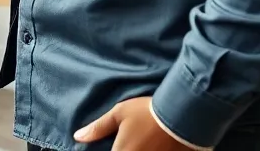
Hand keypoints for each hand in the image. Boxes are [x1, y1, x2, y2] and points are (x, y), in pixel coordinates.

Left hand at [74, 97, 189, 149]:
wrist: (182, 114)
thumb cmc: (147, 112)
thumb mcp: (119, 114)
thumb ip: (98, 128)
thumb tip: (77, 137)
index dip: (112, 150)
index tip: (115, 145)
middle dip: (123, 149)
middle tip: (127, 142)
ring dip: (135, 150)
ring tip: (139, 143)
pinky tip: (149, 146)